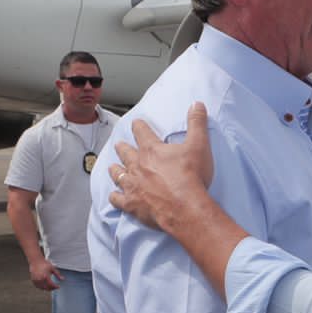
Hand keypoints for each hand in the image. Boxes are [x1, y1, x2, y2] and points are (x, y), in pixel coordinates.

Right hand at [28, 256, 61, 290]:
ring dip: (47, 289)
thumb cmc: (44, 264)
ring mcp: (36, 280)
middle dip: (52, 288)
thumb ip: (57, 274)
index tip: (58, 286)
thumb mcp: (52, 268)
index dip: (55, 287)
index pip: (51, 285)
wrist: (36, 261)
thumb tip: (62, 279)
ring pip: (42, 288)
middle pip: (47, 287)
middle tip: (55, 287)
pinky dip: (42, 287)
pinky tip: (45, 286)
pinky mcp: (33, 280)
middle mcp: (40, 279)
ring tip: (51, 287)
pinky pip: (38, 286)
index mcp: (45, 276)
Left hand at [109, 104, 214, 232]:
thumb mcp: (199, 145)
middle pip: (125, 153)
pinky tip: (114, 196)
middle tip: (119, 145)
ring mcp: (132, 185)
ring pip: (118, 174)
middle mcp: (138, 165)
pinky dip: (115, 197)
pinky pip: (117, 199)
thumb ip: (197, 123)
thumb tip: (197, 105)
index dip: (139, 126)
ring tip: (112, 167)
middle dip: (122, 148)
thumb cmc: (191, 177)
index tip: (136, 123)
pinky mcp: (132, 204)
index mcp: (152, 150)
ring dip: (115, 170)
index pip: (141, 132)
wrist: (185, 207)